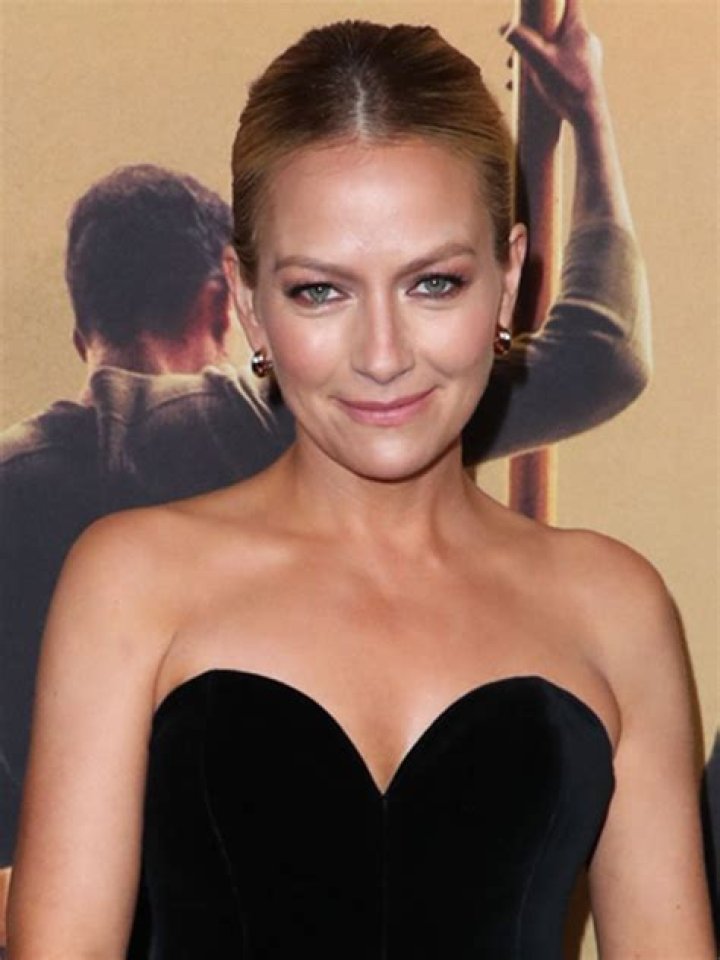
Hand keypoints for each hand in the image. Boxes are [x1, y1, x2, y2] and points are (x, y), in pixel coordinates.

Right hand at [503, 0, 605, 124]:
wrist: (589, 115)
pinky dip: (546, 70)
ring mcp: (587, 56)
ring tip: (516, 73)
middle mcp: (585, 39)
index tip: (541, 1)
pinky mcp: (585, 73)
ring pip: (557, 47)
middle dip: (534, 35)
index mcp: (577, 28)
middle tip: (516, 46)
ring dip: (536, 57)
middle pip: (557, 26)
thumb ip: (522, 42)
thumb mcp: (539, 61)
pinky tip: (530, 86)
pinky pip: (562, 64)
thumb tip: (503, 27)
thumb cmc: (567, 86)